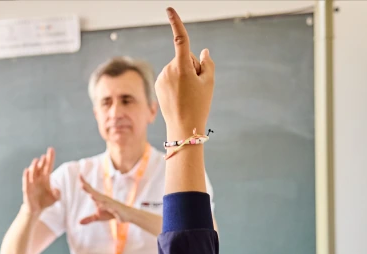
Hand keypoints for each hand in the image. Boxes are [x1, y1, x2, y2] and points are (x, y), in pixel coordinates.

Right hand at [22, 148, 60, 213]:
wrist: (36, 210)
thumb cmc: (45, 201)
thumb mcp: (55, 199)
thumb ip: (57, 194)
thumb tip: (56, 189)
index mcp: (45, 179)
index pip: (48, 166)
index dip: (50, 158)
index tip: (51, 149)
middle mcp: (38, 179)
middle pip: (40, 168)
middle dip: (42, 162)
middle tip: (45, 156)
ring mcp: (32, 183)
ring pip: (33, 173)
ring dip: (34, 167)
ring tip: (37, 161)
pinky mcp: (27, 190)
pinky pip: (26, 182)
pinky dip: (26, 176)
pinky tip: (27, 170)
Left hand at [78, 174, 124, 225]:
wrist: (127, 215)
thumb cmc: (112, 213)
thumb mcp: (99, 217)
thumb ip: (89, 219)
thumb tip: (79, 222)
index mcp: (99, 199)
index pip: (91, 190)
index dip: (84, 183)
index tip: (79, 175)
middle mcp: (104, 199)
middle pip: (94, 192)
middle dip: (88, 188)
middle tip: (81, 181)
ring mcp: (110, 204)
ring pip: (102, 200)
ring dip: (96, 197)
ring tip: (90, 195)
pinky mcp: (116, 210)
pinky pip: (110, 208)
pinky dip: (105, 207)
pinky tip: (100, 206)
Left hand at [155, 8, 213, 138]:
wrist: (183, 128)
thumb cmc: (199, 105)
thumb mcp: (209, 83)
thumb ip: (207, 64)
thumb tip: (202, 52)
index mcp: (181, 67)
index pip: (180, 40)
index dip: (176, 23)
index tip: (169, 10)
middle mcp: (168, 69)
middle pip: (185, 58)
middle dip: (192, 67)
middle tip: (197, 88)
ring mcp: (161, 77)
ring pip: (178, 68)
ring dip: (184, 76)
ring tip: (188, 95)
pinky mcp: (158, 85)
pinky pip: (171, 77)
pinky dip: (176, 83)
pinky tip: (180, 97)